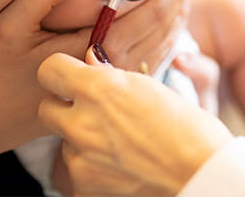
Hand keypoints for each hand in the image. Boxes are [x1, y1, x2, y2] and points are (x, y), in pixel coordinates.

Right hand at [0, 0, 192, 160]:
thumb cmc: (2, 68)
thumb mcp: (9, 28)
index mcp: (93, 52)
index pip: (142, 19)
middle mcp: (110, 69)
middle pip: (158, 33)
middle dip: (177, 3)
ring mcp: (114, 82)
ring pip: (160, 50)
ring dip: (176, 21)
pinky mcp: (111, 88)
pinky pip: (151, 64)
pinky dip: (168, 42)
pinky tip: (173, 26)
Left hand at [38, 51, 232, 196]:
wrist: (199, 171)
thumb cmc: (185, 126)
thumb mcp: (148, 87)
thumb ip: (110, 75)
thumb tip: (89, 61)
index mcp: (99, 88)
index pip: (48, 69)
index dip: (60, 71)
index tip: (72, 75)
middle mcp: (82, 123)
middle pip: (46, 108)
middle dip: (65, 106)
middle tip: (93, 110)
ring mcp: (80, 159)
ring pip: (63, 140)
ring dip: (81, 138)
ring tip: (119, 140)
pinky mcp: (82, 186)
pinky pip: (76, 168)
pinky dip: (92, 165)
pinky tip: (121, 161)